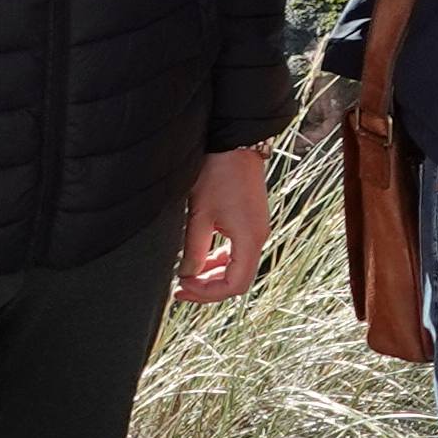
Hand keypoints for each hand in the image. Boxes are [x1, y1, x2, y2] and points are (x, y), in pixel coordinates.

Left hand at [174, 145, 269, 303]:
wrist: (235, 144)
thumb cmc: (218, 173)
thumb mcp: (200, 214)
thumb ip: (194, 249)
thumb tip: (187, 274)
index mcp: (250, 239)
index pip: (235, 284)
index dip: (207, 293)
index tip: (182, 288)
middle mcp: (258, 237)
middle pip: (237, 279)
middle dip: (208, 288)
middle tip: (179, 289)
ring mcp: (256, 230)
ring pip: (237, 267)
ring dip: (212, 275)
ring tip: (186, 276)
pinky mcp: (250, 222)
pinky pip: (237, 252)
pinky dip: (219, 261)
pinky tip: (200, 258)